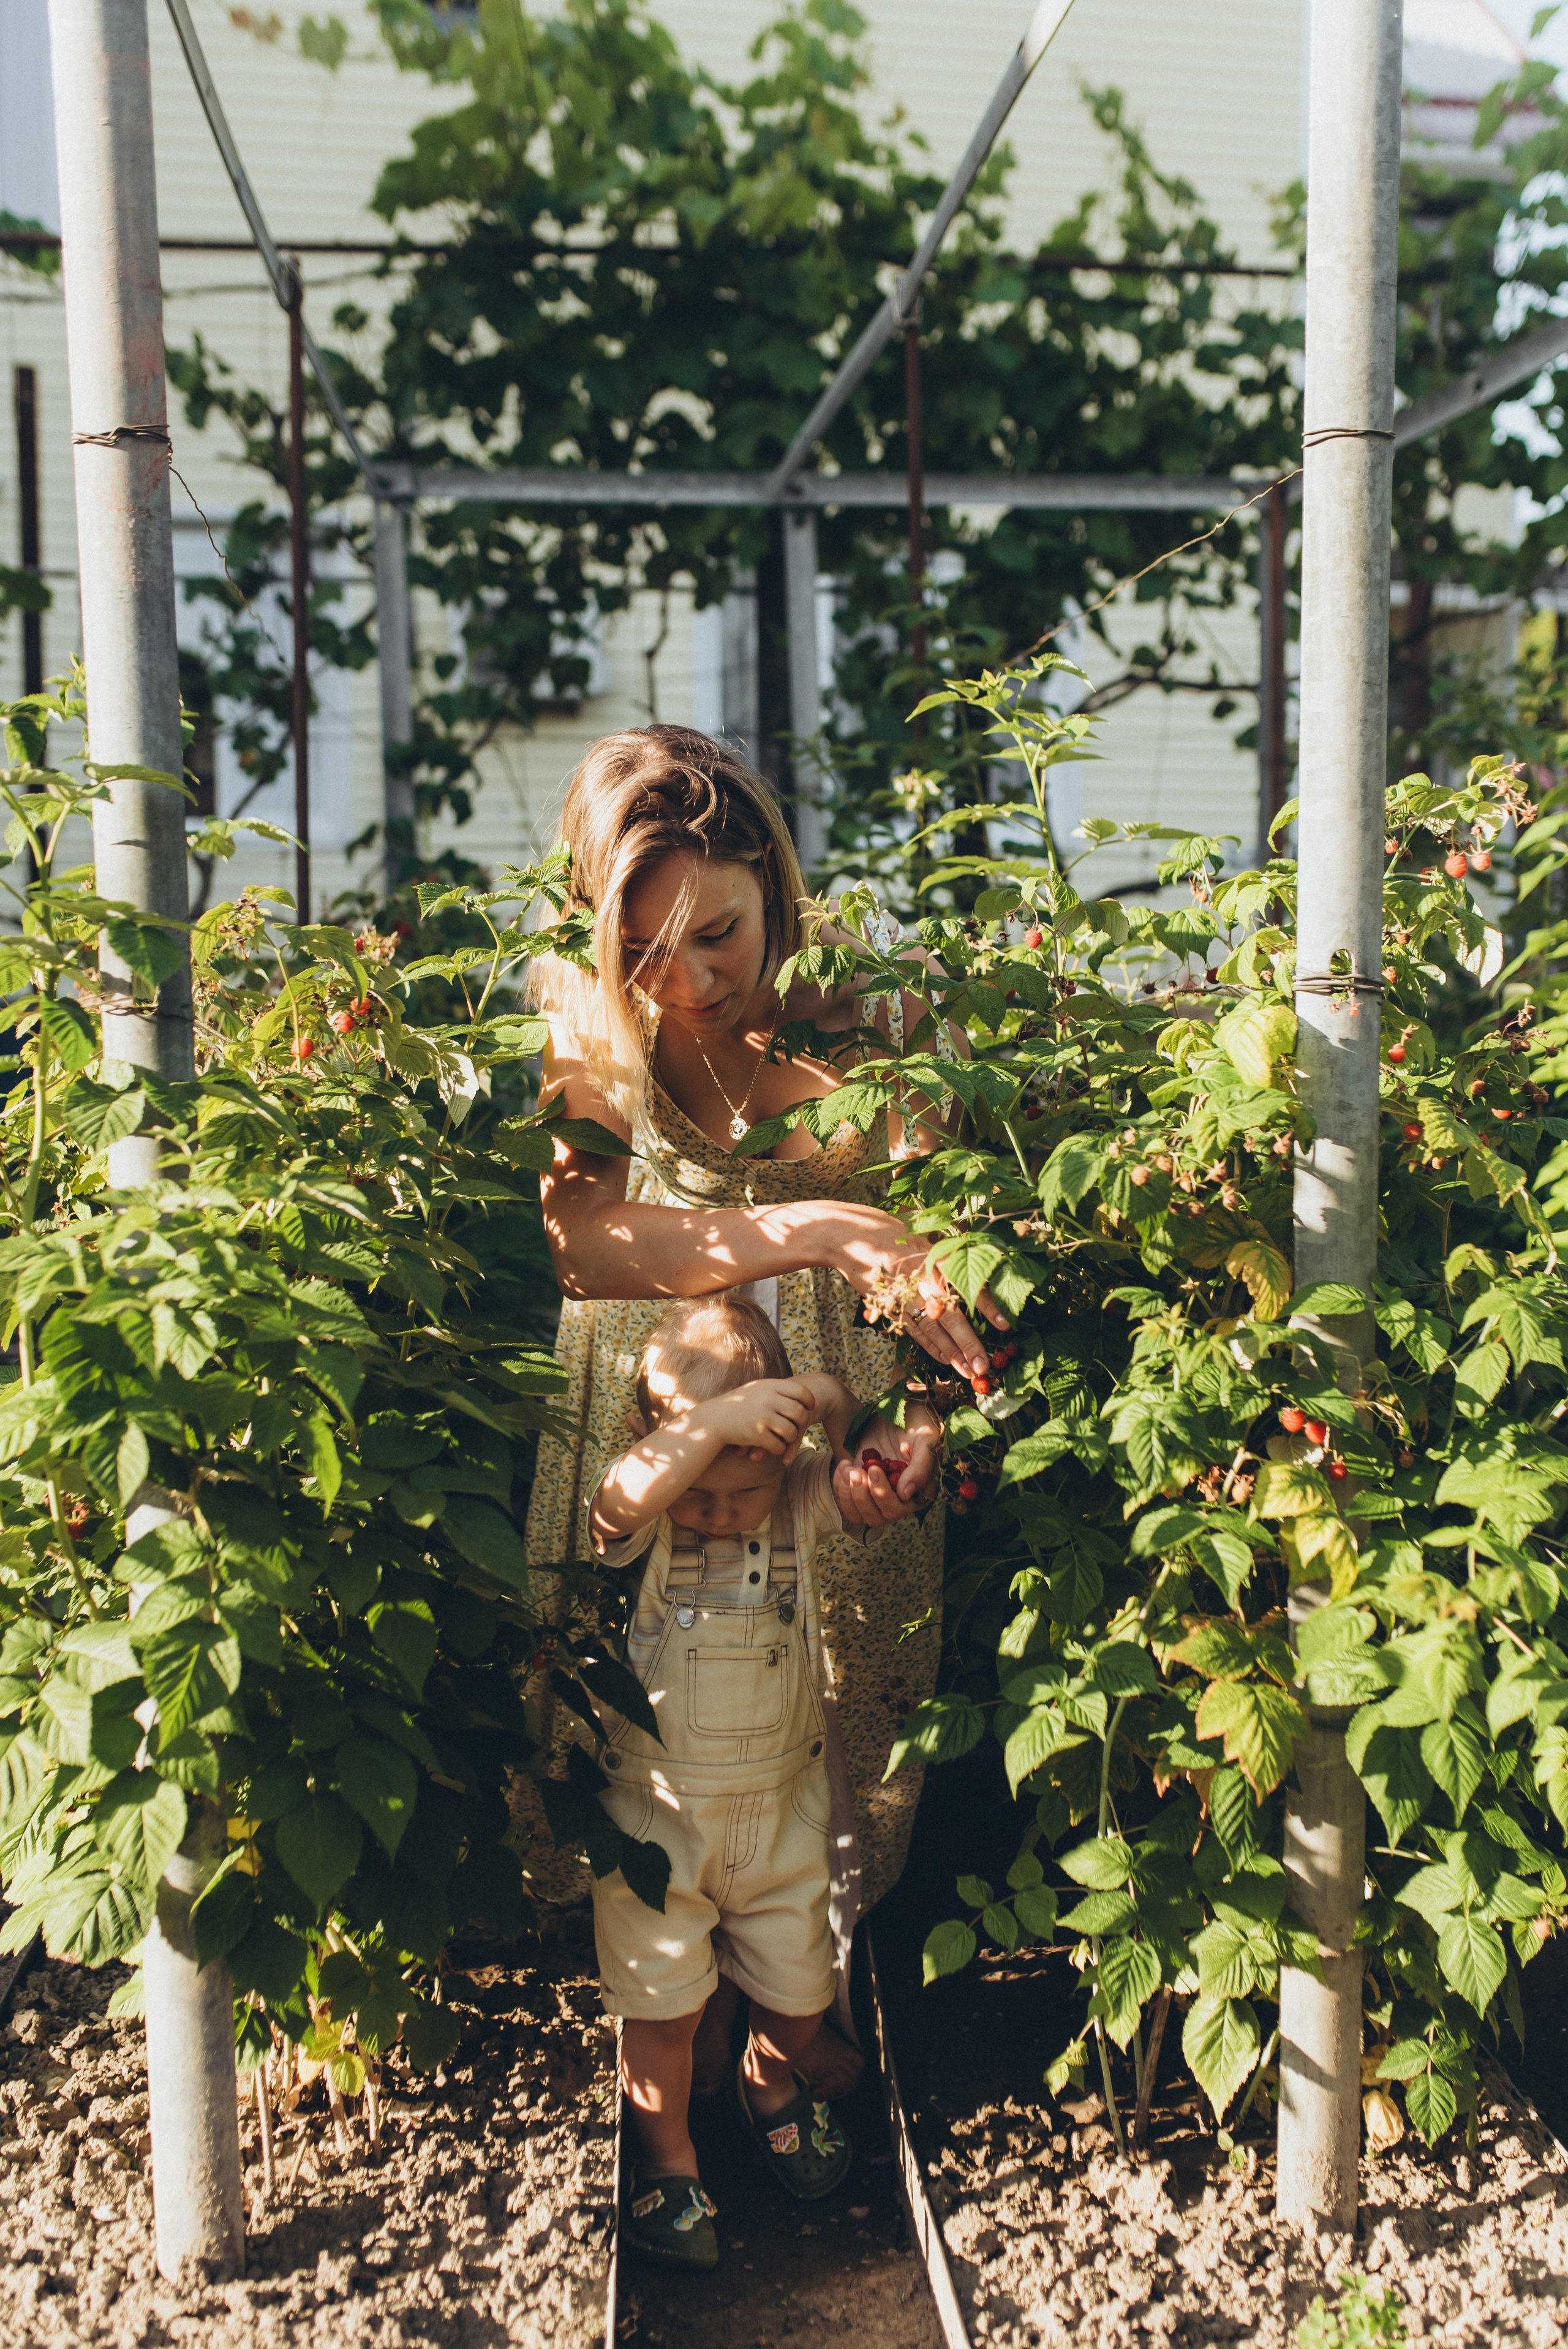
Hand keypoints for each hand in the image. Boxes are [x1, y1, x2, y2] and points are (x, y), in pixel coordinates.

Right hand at [697, 1377, 818, 1461]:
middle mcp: (768, 1399)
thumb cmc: (738, 1404)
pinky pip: (778, 1445)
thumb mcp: (756, 1389)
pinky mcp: (757, 1434)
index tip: (809, 1408)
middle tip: (798, 1427)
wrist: (714, 1418)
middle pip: (799, 1412)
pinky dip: (779, 1449)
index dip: (809, 1401)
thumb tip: (802, 1394)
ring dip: (791, 1438)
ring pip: (791, 1431)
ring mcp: (763, 1417)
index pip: (801, 1391)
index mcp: (769, 1386)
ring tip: (785, 1438)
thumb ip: (776, 1389)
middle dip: (802, 1422)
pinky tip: (775, 1447)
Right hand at [831, 1208, 1007, 1376]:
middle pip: (950, 1318)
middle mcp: (920, 1280)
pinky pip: (913, 1330)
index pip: (966, 1285)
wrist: (847, 1237)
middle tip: (984, 1367)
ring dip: (951, 1354)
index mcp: (934, 1259)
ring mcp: (903, 1296)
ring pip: (931, 1331)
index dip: (987, 1307)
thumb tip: (975, 1273)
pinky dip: (929, 1346)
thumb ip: (945, 1257)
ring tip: (969, 1371)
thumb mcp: (923, 1238)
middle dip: (969, 1345)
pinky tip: (944, 1359)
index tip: (1004, 1325)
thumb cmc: (891, 1233)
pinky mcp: (889, 1306)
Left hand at [832, 1417, 938, 1527]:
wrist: (894, 1407)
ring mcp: (878, 1494)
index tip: (874, 1469)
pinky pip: (847, 1503)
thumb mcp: (924, 1438)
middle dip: (863, 1496)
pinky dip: (840, 1488)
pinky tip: (844, 1466)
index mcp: (919, 1491)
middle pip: (878, 1517)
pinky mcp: (861, 1488)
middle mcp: (899, 1499)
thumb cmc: (915, 1421)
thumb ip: (921, 1467)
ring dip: (850, 1494)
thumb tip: (905, 1495)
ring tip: (849, 1468)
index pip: (899, 1508)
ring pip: (861, 1515)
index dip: (883, 1494)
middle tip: (857, 1470)